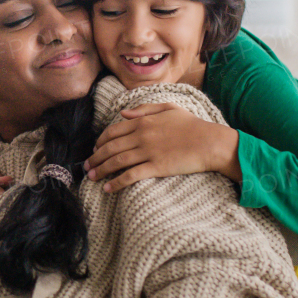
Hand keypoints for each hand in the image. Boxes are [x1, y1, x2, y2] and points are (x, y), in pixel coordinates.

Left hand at [85, 103, 238, 191]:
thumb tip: (124, 114)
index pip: (113, 131)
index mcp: (143, 121)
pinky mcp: (156, 167)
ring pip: (116, 161)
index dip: (100, 141)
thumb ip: (145, 109)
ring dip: (101, 170)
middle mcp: (142, 135)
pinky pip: (130, 175)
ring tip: (92, 177)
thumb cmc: (192, 125)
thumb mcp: (169, 108)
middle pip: (110, 147)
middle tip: (87, 167)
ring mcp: (148, 151)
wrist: (210, 142)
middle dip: (95, 158)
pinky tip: (108, 189)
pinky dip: (116, 183)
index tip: (95, 149)